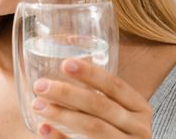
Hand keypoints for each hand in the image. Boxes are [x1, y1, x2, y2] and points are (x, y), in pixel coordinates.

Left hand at [30, 59, 151, 137]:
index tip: (65, 63)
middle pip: (100, 105)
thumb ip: (97, 90)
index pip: (115, 85)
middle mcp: (137, 128)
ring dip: (61, 114)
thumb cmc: (114, 129)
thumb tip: (67, 44)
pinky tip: (43, 128)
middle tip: (40, 85)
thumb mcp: (116, 109)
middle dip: (67, 93)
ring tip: (37, 104)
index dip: (91, 73)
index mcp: (138, 108)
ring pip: (93, 127)